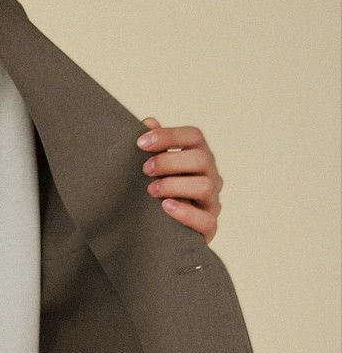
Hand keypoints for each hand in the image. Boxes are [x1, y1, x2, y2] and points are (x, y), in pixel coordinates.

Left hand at [136, 117, 222, 244]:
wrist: (163, 231)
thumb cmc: (160, 191)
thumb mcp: (155, 168)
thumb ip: (154, 147)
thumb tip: (148, 122)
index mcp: (199, 156)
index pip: (194, 136)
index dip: (168, 136)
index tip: (141, 143)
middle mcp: (211, 175)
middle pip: (201, 159)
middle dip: (169, 161)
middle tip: (145, 169)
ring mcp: (212, 201)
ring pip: (205, 186)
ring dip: (174, 185)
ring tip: (151, 190)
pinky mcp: (209, 226)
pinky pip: (205, 219)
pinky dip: (185, 212)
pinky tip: (166, 207)